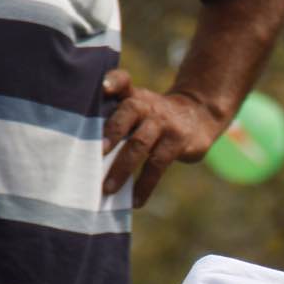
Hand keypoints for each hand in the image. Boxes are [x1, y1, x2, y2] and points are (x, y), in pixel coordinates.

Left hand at [101, 69, 224, 206]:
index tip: (104, 87)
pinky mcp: (177, 143)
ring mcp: (164, 124)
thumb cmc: (155, 115)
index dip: (114, 82)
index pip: (122, 81)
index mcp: (134, 96)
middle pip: (128, 113)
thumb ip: (114, 114)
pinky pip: (158, 165)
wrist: (199, 114)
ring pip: (140, 144)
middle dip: (111, 133)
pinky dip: (145, 185)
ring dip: (122, 167)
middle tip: (95, 153)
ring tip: (107, 189)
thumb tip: (84, 148)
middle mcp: (148, 106)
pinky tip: (135, 201)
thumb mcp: (140, 104)